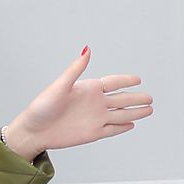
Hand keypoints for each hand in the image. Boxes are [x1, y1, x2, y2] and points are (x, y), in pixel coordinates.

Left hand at [7, 47, 152, 155]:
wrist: (34, 131)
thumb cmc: (41, 108)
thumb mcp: (59, 86)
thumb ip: (76, 69)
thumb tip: (87, 50)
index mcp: (88, 89)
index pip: (113, 83)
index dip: (126, 80)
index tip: (138, 79)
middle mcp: (94, 103)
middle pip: (122, 99)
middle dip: (136, 98)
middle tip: (150, 97)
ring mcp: (95, 119)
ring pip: (121, 114)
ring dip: (135, 112)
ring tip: (149, 110)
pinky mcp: (93, 133)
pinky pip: (112, 129)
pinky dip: (122, 127)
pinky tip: (131, 124)